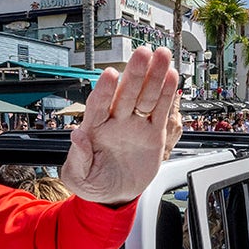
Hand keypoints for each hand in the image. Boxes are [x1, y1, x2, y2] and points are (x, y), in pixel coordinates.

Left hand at [61, 46, 179, 204]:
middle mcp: (115, 121)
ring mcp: (135, 125)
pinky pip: (161, 111)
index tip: (109, 75)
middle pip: (126, 93)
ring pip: (146, 96)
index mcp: (94, 129)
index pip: (98, 105)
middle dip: (135, 73)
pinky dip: (167, 94)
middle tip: (142, 54)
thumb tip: (76, 136)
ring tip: (162, 56)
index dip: (104, 90)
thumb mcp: (78, 177)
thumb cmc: (93, 183)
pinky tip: (171, 77)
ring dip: (155, 76)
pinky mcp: (153, 133)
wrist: (115, 195)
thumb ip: (78, 158)